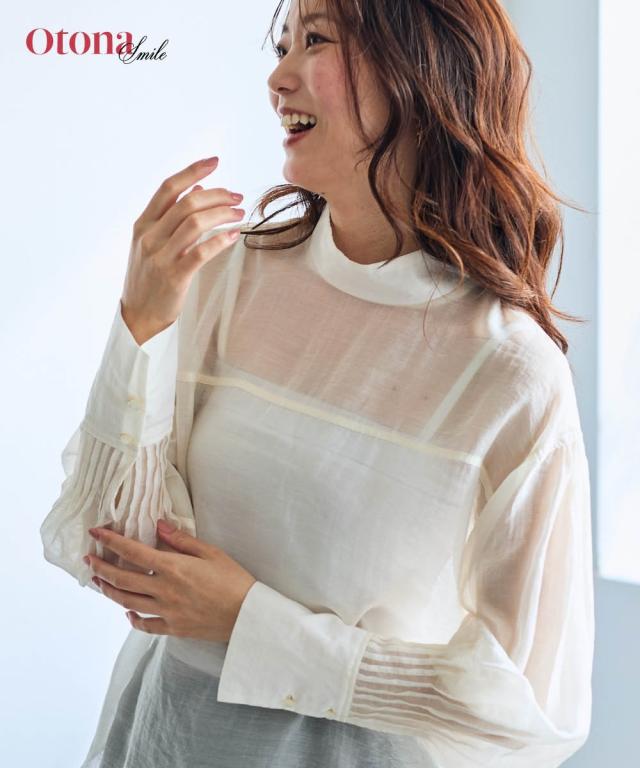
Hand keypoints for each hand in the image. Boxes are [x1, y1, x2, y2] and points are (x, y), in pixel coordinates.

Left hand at [84, 521, 256, 641]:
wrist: (247, 616)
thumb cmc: (234, 580)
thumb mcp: (211, 553)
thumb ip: (182, 540)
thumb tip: (159, 525)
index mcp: (173, 568)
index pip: (133, 553)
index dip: (111, 542)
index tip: (97, 533)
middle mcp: (164, 590)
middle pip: (122, 579)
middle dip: (101, 567)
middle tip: (89, 559)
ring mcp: (166, 612)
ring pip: (127, 601)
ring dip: (109, 591)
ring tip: (98, 582)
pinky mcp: (173, 628)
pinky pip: (145, 625)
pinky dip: (132, 618)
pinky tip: (128, 611)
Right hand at [121, 156, 245, 344]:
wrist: (138, 315)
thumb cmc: (149, 276)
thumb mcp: (153, 242)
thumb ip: (171, 216)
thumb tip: (196, 189)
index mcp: (143, 224)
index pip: (168, 188)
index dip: (193, 171)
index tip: (215, 161)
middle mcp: (149, 236)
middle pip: (187, 203)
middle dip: (217, 195)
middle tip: (237, 196)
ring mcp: (161, 256)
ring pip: (195, 223)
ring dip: (223, 214)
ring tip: (240, 214)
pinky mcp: (174, 276)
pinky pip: (201, 252)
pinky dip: (220, 240)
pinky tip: (234, 235)